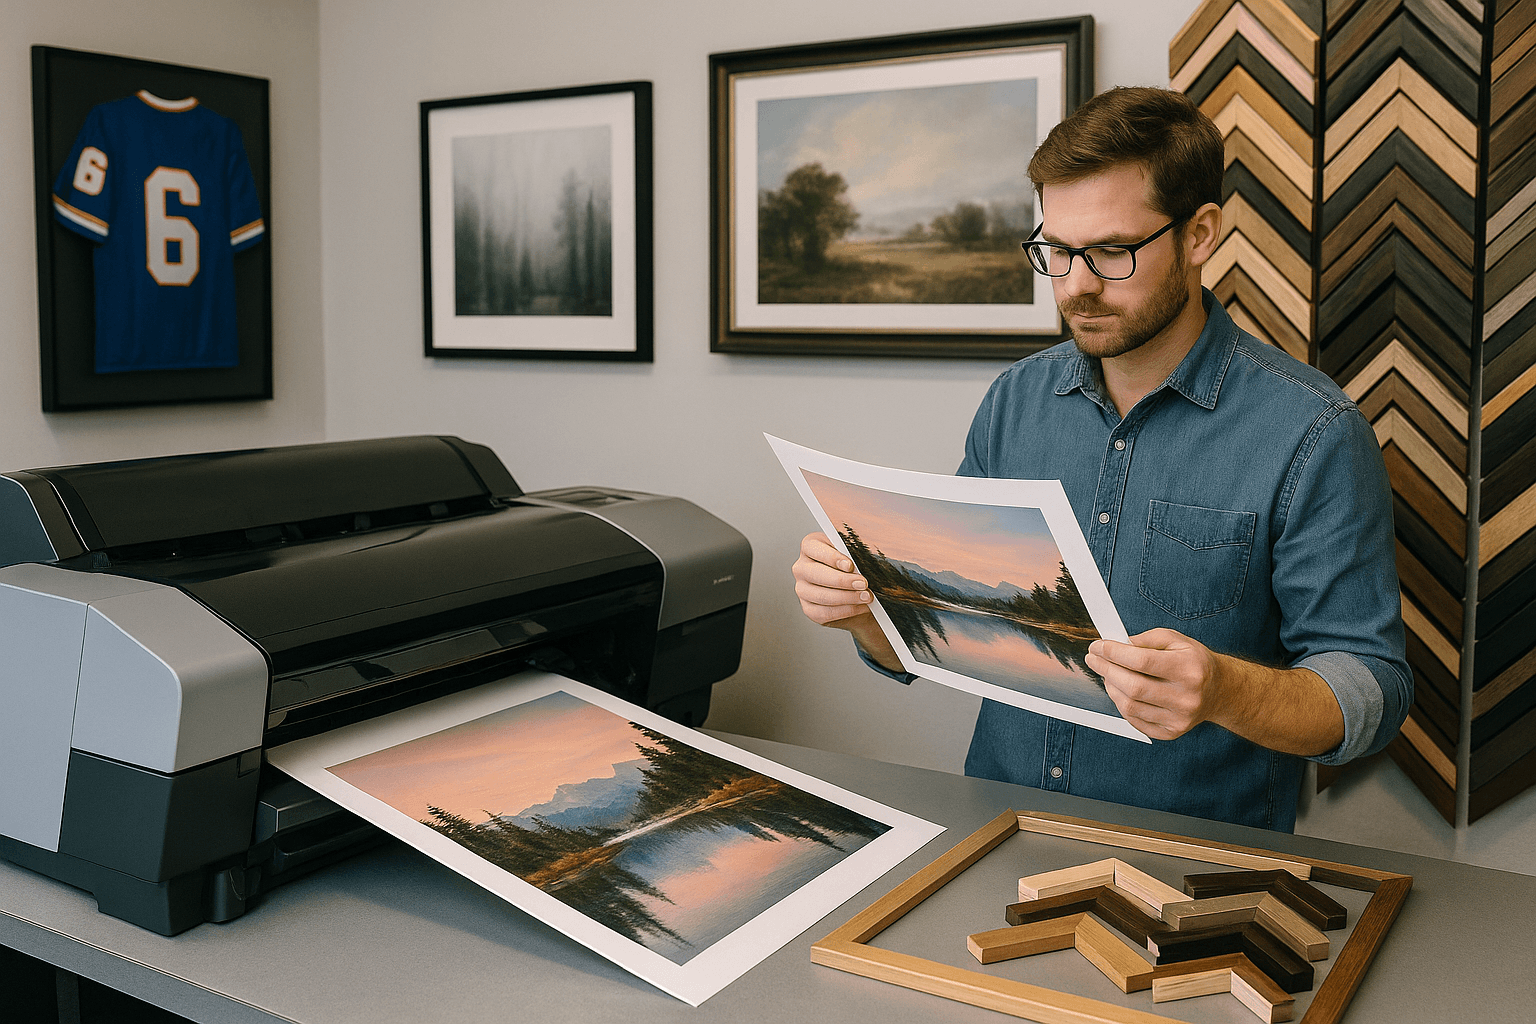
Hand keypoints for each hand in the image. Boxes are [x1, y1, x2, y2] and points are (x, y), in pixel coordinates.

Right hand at [792, 532, 874, 627]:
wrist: (858, 592)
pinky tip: (860, 607)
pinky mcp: (808, 609)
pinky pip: (824, 613)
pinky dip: (845, 611)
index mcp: (810, 546)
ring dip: (847, 597)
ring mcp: (802, 589)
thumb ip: (855, 552)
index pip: (814, 549)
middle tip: (863, 583)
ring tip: (866, 597)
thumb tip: (865, 555)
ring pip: (821, 595)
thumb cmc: (855, 567)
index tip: (850, 565)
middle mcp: (802, 567)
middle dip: (842, 580)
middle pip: (816, 574)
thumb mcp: (856, 553)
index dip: (832, 558)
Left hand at [1086, 628, 1344, 754]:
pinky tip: (1119, 691)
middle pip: (1133, 686)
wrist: (1219, 691)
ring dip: (1111, 687)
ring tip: (1107, 674)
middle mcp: (1186, 697)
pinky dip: (1121, 705)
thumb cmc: (1194, 662)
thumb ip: (1148, 638)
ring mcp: (1180, 718)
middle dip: (1106, 670)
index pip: (1141, 661)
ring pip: (1130, 706)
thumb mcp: (1177, 640)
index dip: (1113, 653)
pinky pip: (1135, 721)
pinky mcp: (1173, 732)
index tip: (1097, 646)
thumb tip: (1119, 643)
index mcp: (1189, 669)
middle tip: (1093, 659)